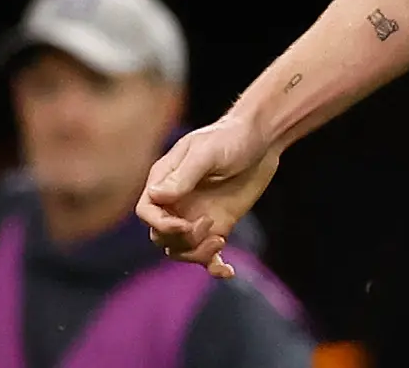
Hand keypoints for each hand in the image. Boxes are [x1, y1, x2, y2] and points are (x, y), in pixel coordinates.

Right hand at [137, 117, 281, 278]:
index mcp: (165, 182)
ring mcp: (195, 216)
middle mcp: (176, 203)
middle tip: (209, 224)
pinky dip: (214, 266)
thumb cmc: (231, 137)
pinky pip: (207, 255)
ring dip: (197, 253)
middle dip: (181, 239)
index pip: (146, 212)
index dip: (160, 224)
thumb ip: (184, 176)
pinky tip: (227, 271)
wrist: (262, 139)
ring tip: (219, 239)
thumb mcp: (208, 152)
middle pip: (161, 236)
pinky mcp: (217, 225)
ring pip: (181, 250)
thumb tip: (156, 197)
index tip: (184, 224)